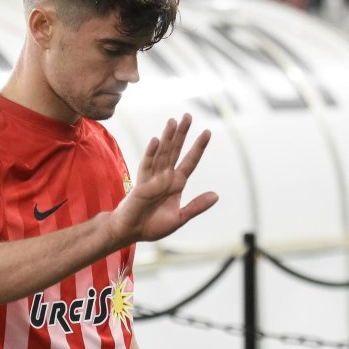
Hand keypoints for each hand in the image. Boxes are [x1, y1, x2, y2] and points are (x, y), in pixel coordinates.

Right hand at [109, 113, 218, 244]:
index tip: (207, 131)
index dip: (198, 147)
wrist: (132, 232)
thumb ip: (196, 206)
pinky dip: (151, 153)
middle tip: (188, 115)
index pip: (190, 161)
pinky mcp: (141, 183)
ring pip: (162, 153)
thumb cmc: (153, 225)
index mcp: (177, 183)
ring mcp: (153, 178)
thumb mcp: (180, 218)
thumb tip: (216, 195)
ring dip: (167, 138)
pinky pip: (147, 165)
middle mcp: (166, 176)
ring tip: (173, 121)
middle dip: (182, 134)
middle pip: (176, 151)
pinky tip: (157, 140)